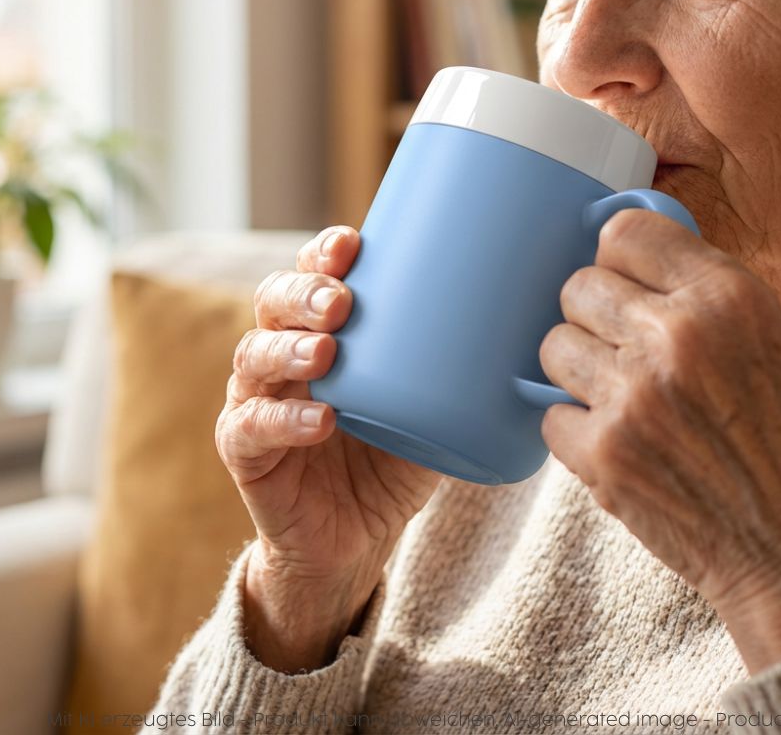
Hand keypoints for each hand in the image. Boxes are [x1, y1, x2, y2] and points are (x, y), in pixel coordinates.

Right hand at [217, 226, 441, 669]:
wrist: (354, 538)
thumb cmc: (392, 459)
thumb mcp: (430, 408)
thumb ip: (457, 372)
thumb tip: (533, 332)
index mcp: (322, 332)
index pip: (310, 275)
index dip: (323, 254)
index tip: (352, 243)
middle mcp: (284, 357)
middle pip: (274, 303)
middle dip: (305, 293)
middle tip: (342, 302)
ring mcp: (259, 401)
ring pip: (254, 357)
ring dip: (289, 349)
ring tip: (326, 352)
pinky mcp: (247, 454)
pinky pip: (250, 429)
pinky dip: (283, 421)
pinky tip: (319, 420)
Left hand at [537, 209, 780, 672]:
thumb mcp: (775, 341)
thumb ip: (704, 295)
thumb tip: (628, 264)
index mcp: (727, 296)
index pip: (623, 231)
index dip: (616, 256)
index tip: (620, 277)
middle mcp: (675, 335)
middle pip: (578, 285)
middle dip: (593, 314)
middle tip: (620, 346)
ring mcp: (633, 395)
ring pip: (553, 345)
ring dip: (576, 368)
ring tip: (618, 396)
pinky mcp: (602, 453)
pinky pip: (549, 413)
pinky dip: (573, 428)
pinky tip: (615, 442)